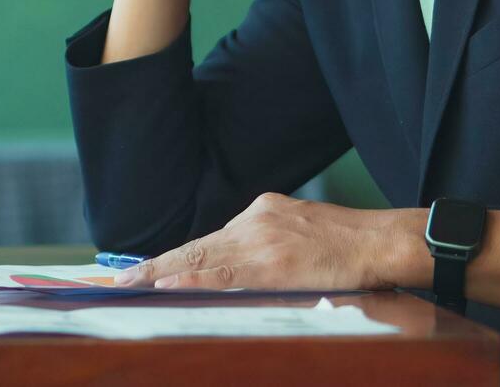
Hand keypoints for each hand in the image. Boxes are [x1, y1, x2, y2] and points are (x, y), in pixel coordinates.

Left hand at [112, 193, 428, 291]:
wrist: (384, 242)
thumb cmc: (351, 247)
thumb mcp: (301, 234)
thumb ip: (270, 247)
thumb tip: (240, 271)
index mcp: (262, 213)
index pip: (206, 241)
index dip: (171, 259)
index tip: (140, 272)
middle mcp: (256, 220)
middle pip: (195, 248)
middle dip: (153, 267)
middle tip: (115, 282)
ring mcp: (262, 239)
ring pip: (200, 259)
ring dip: (159, 275)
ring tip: (126, 287)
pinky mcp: (272, 261)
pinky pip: (222, 273)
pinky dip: (191, 279)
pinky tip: (166, 286)